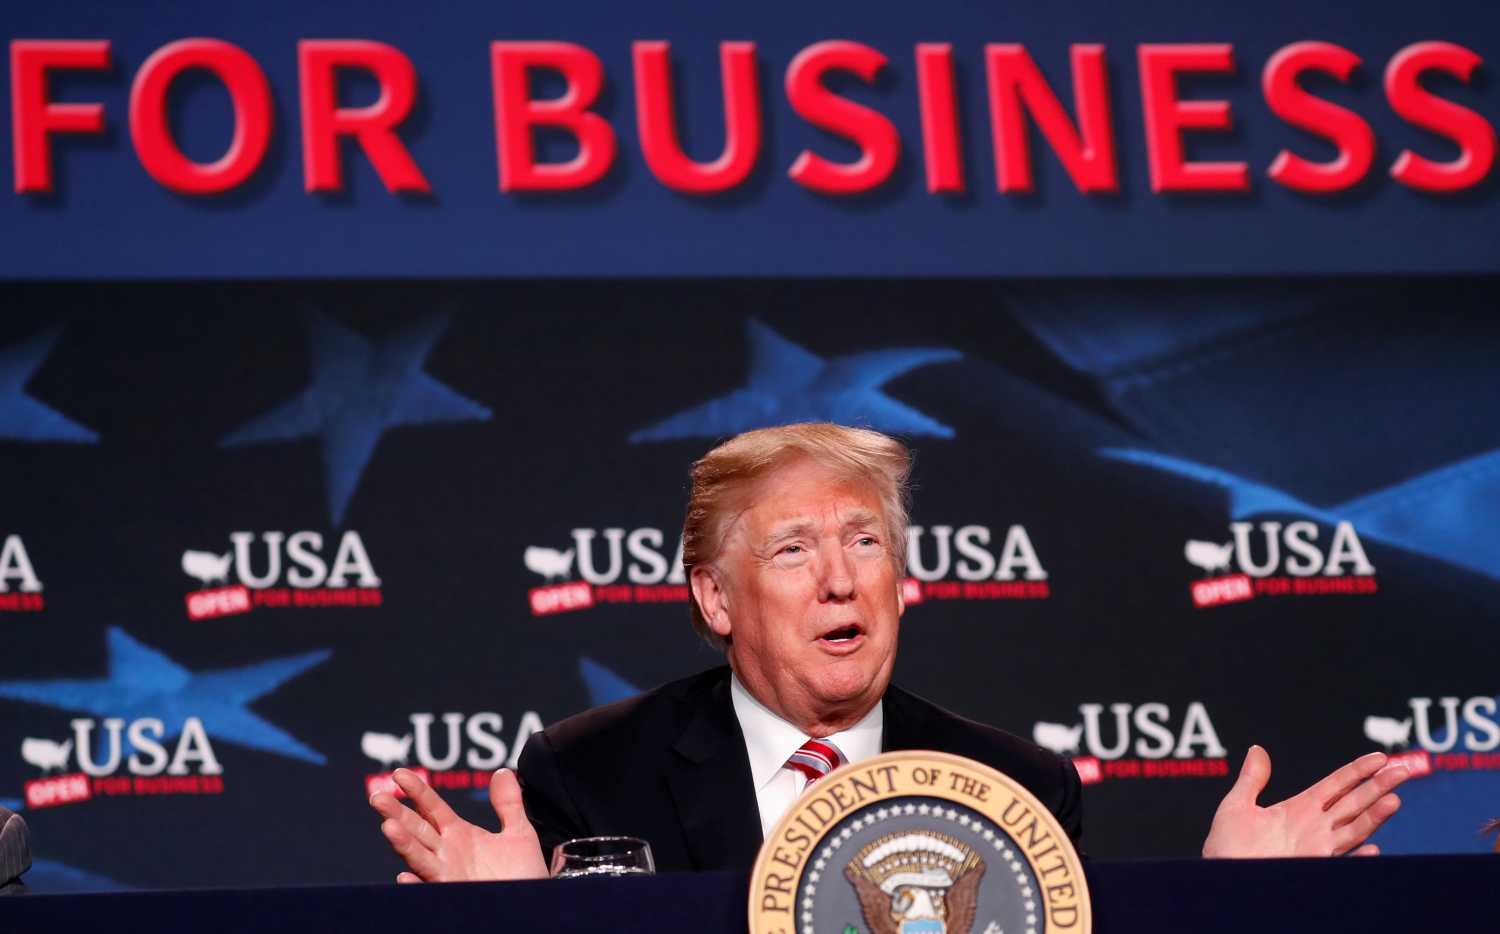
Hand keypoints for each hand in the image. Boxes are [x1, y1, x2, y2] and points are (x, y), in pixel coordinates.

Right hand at [369, 767, 547, 882]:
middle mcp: (447, 853)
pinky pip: (430, 889)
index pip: (432, 808)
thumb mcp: (518, 833)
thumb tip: (502, 771)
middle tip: (378, 798)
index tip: (399, 774)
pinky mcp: (453, 893)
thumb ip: (508, 804)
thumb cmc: (521, 873)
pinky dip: (416, 885)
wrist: (531, 902)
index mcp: (458, 835)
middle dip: (397, 813)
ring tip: (388, 827)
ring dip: (403, 843)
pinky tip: (404, 876)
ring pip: (419, 856)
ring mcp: (447, 874)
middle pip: (417, 829)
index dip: (417, 791)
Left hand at [1202, 746, 1409, 857]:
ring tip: (1394, 800)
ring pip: (1354, 829)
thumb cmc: (1227, 847)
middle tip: (1402, 770)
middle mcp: (1314, 828)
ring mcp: (1317, 848)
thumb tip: (1257, 749)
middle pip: (1354, 803)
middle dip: (1379, 787)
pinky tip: (1373, 848)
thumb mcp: (1237, 806)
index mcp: (1300, 809)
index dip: (1358, 771)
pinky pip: (1341, 862)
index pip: (1337, 785)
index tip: (1380, 758)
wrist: (1221, 875)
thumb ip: (1252, 779)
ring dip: (1375, 817)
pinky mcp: (1313, 867)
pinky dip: (1358, 858)